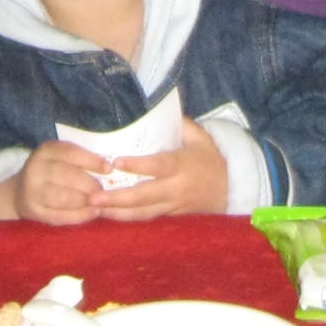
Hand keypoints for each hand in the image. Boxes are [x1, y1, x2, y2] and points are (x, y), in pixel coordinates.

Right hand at [3, 141, 110, 226]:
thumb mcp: (61, 159)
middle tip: (105, 191)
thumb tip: (110, 169)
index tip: (109, 169)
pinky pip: (61, 216)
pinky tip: (92, 213)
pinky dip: (80, 216)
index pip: (72, 153)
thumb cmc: (51, 173)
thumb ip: (81, 161)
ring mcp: (33, 192)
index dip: (92, 161)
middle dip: (91, 185)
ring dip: (87, 202)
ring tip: (101, 204)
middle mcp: (36, 169)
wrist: (20, 193)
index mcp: (46, 151)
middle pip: (70, 177)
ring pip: (65, 198)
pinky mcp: (35, 212)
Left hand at [93, 118, 230, 218]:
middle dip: (117, 198)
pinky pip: (148, 219)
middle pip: (144, 196)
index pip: (157, 166)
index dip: (137, 166)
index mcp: (182, 165)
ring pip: (143, 213)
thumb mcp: (200, 137)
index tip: (115, 162)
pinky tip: (109, 215)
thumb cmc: (212, 158)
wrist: (232, 189)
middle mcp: (176, 188)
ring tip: (94, 208)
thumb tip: (157, 106)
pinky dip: (128, 219)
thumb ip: (180, 123)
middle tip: (93, 196)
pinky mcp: (171, 216)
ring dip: (117, 213)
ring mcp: (173, 205)